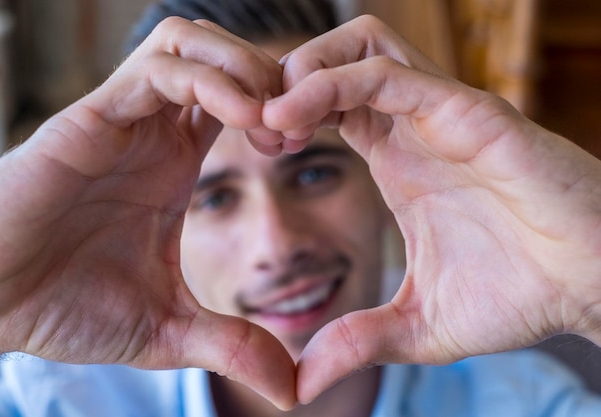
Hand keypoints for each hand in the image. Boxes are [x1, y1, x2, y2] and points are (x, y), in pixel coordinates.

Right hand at [0, 18, 294, 409]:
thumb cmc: (66, 309)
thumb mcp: (169, 332)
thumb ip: (232, 346)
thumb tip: (293, 390)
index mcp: (173, 162)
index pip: (238, 98)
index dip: (281, 109)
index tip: (303, 145)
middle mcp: (151, 131)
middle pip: (222, 55)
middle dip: (271, 77)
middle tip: (296, 126)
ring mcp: (121, 119)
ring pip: (191, 42)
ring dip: (245, 68)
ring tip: (270, 119)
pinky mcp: (90, 119)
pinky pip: (159, 69)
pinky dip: (211, 81)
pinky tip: (243, 119)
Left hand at [264, 15, 600, 402]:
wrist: (593, 289)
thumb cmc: (519, 297)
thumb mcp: (417, 325)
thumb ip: (358, 341)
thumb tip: (301, 384)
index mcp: (398, 157)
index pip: (328, 102)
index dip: (284, 113)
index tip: (258, 147)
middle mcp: (415, 126)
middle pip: (336, 58)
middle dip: (284, 80)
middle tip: (258, 127)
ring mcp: (441, 115)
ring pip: (361, 46)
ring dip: (304, 71)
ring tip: (273, 119)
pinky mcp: (470, 115)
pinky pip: (391, 75)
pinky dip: (334, 85)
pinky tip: (293, 119)